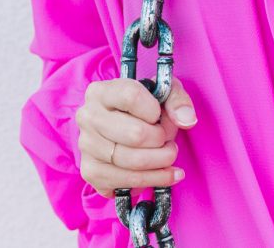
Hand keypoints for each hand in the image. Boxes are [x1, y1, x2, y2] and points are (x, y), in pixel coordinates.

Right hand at [75, 75, 198, 197]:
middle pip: (135, 134)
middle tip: (169, 139)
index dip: (154, 109)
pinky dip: (153, 180)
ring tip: (171, 155)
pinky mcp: (91, 172)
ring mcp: (86, 146)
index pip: (131, 96)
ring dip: (161, 161)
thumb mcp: (163, 92)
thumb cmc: (144, 106)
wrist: (123, 125)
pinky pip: (126, 182)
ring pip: (132, 161)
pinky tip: (168, 174)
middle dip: (162, 139)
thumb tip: (186, 120)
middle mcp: (88, 117)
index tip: (159, 114)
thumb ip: (177, 100)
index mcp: (101, 91)